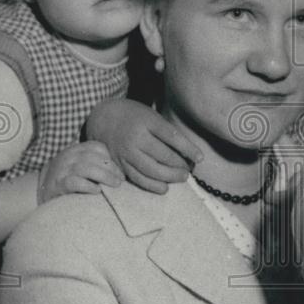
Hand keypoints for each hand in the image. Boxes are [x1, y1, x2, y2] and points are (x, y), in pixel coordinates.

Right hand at [38, 142, 123, 202]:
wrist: (42, 191)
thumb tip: (120, 172)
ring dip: (104, 176)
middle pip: (93, 157)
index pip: (96, 147)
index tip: (120, 173)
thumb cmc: (68, 179)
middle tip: (120, 181)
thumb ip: (95, 164)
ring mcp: (62, 170)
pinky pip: (74, 182)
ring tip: (114, 185)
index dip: (111, 159)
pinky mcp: (58, 185)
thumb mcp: (80, 166)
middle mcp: (68, 157)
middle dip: (110, 169)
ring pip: (86, 168)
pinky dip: (88, 186)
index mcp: (75, 150)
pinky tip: (97, 191)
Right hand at [86, 99, 201, 193]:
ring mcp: (126, 151)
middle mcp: (135, 137)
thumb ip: (167, 132)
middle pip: (163, 156)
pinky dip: (153, 185)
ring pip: (151, 170)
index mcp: (146, 121)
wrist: (103, 117)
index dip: (188, 149)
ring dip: (170, 177)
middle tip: (189, 170)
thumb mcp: (151, 116)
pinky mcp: (119, 163)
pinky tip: (164, 187)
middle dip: (180, 165)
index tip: (200, 158)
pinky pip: (137, 178)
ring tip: (182, 177)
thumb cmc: (134, 117)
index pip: (172, 136)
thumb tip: (188, 153)